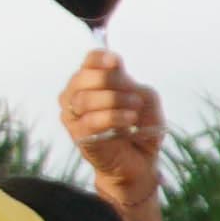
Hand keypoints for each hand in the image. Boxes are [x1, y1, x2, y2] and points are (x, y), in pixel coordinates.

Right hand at [58, 49, 165, 189]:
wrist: (139, 161)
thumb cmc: (140, 127)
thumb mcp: (145, 100)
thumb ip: (133, 85)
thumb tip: (117, 76)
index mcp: (92, 82)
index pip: (89, 61)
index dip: (100, 58)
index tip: (116, 62)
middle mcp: (76, 96)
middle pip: (83, 77)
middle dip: (110, 81)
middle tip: (133, 94)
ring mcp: (73, 116)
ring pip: (84, 98)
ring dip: (114, 100)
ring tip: (134, 108)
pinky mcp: (78, 135)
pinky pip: (90, 120)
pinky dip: (113, 117)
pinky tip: (130, 120)